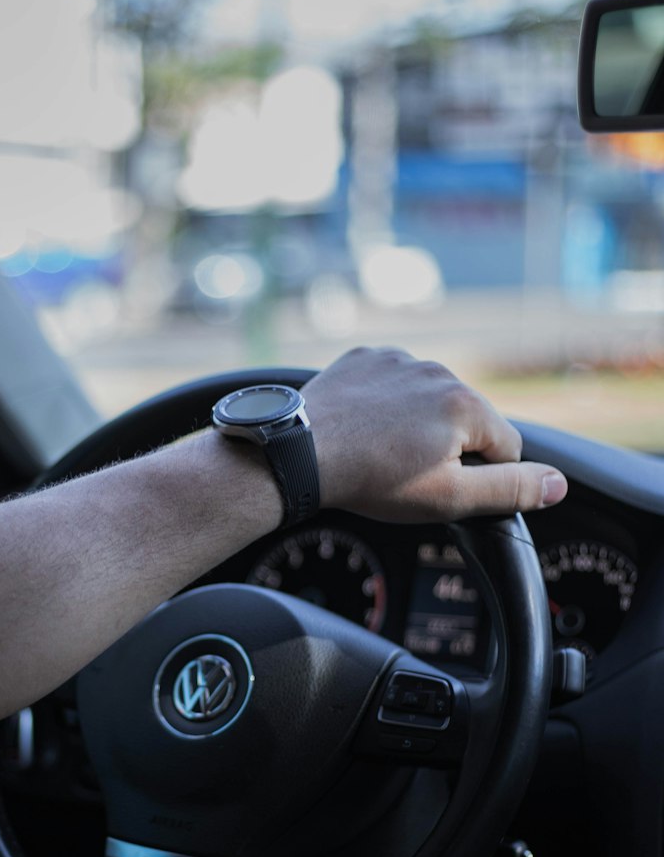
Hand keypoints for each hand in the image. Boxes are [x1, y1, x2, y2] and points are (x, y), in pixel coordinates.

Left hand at [303, 347, 567, 521]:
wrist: (298, 454)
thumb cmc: (372, 479)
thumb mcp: (449, 498)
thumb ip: (510, 490)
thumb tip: (558, 483)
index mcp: (466, 404)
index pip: (505, 447)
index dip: (481, 477)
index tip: (442, 488)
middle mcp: (438, 370)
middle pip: (467, 420)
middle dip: (448, 448)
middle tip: (405, 474)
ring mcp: (398, 359)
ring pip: (428, 400)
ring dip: (416, 424)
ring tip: (380, 452)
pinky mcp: (365, 358)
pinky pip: (392, 384)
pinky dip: (385, 405)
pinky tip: (364, 429)